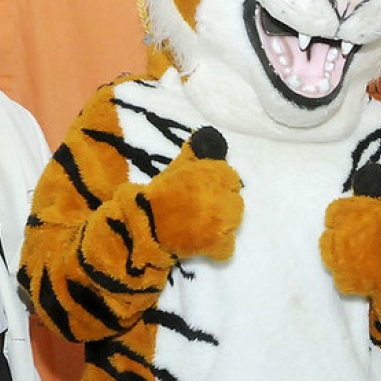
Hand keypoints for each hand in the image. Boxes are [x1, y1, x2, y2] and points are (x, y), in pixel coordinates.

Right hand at [144, 126, 243, 260]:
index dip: (220, 183)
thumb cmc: (160, 192)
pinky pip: (227, 247)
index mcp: (215, 174)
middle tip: (203, 208)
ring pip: (234, 222)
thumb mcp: (177, 167)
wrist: (145, 222)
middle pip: (235, 201)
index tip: (208, 189)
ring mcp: (221, 222)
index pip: (231, 178)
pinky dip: (219, 247)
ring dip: (222, 224)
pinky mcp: (216, 244)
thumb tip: (207, 133)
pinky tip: (207, 243)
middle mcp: (223, 197)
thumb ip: (195, 152)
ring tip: (203, 224)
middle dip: (222, 204)